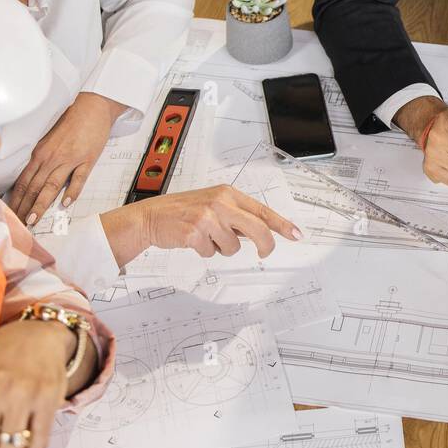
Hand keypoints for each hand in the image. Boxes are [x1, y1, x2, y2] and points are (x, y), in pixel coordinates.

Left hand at [8, 92, 126, 224]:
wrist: (92, 107)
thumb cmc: (71, 123)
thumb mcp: (49, 140)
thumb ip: (41, 160)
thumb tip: (32, 179)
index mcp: (40, 153)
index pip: (23, 181)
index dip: (16, 200)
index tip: (11, 214)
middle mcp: (51, 157)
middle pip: (34, 187)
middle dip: (24, 207)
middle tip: (18, 224)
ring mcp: (69, 159)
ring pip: (51, 185)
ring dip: (41, 204)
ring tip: (34, 219)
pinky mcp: (87, 159)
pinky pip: (78, 178)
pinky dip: (72, 192)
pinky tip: (66, 204)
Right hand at [100, 184, 302, 267]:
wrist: (151, 216)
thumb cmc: (183, 211)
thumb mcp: (213, 204)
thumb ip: (236, 216)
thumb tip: (261, 234)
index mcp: (227, 194)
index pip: (262, 210)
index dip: (282, 224)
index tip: (297, 234)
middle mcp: (220, 202)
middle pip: (257, 229)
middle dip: (264, 245)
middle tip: (264, 253)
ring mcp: (208, 217)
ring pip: (233, 247)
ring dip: (221, 248)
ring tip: (206, 237)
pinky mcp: (195, 232)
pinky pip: (212, 253)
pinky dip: (204, 252)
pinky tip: (192, 240)